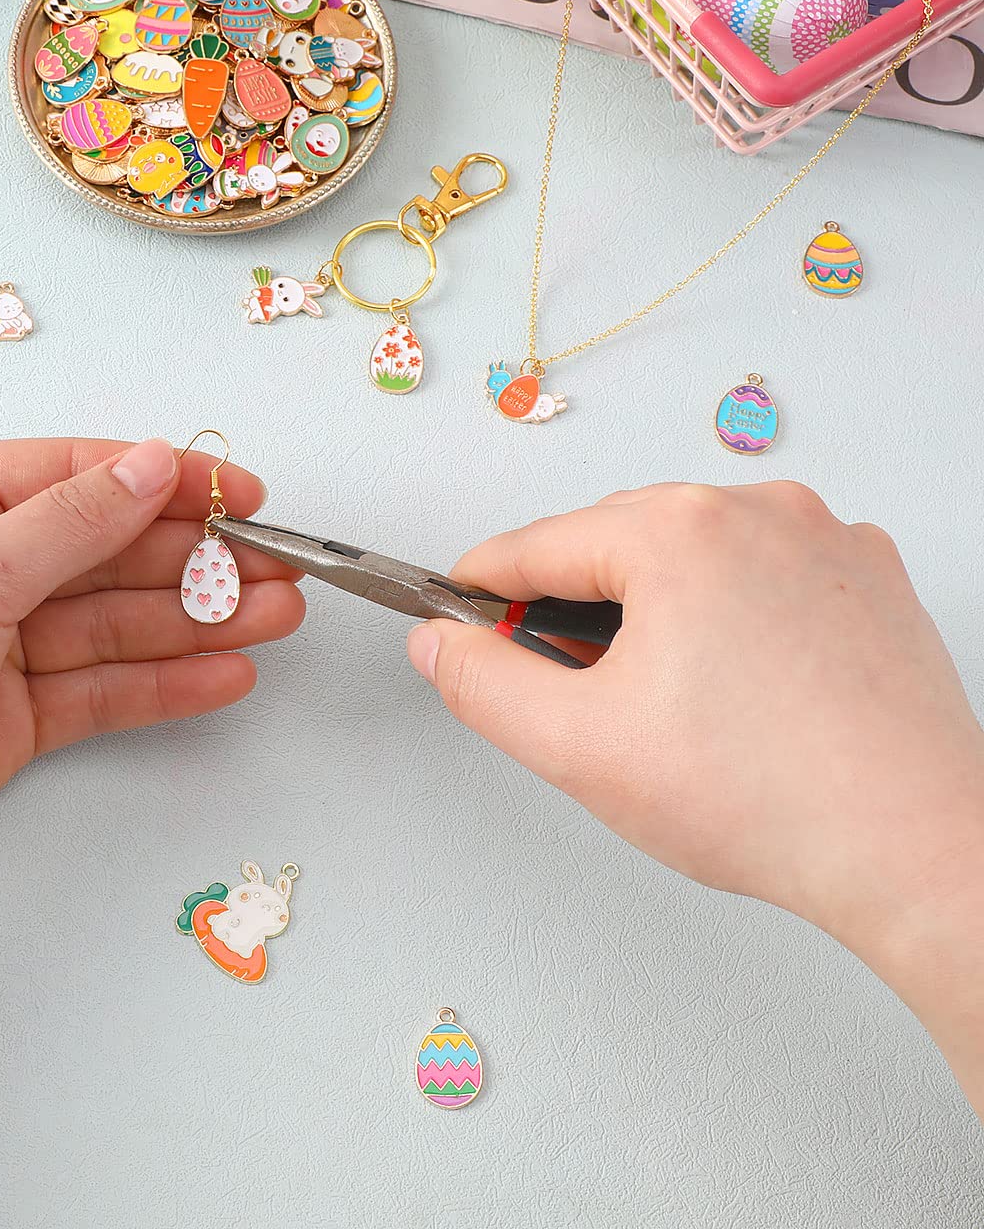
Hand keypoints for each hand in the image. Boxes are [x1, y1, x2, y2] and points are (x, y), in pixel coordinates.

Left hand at [0, 438, 304, 894]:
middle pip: (103, 551)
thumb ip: (73, 523)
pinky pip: (98, 688)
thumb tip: (153, 461)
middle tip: (280, 569)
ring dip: (193, 620)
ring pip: (111, 622)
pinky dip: (160, 683)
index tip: (246, 492)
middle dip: (193, 559)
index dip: (165, 481)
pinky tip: (224, 675)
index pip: (75, 476)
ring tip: (276, 619)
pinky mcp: (10, 717)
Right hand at [405, 482, 983, 962]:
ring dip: (654, 606)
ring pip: (693, 553)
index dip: (485, 585)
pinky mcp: (870, 576)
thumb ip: (485, 685)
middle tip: (567, 686)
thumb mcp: (578, 747)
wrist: (920, 851)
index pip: (539, 544)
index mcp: (676, 530)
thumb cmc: (770, 800)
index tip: (460, 611)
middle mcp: (756, 509)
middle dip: (576, 604)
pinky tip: (734, 687)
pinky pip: (764, 570)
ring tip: (660, 699)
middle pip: (616, 540)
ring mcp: (824, 537)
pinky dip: (730, 610)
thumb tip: (442, 645)